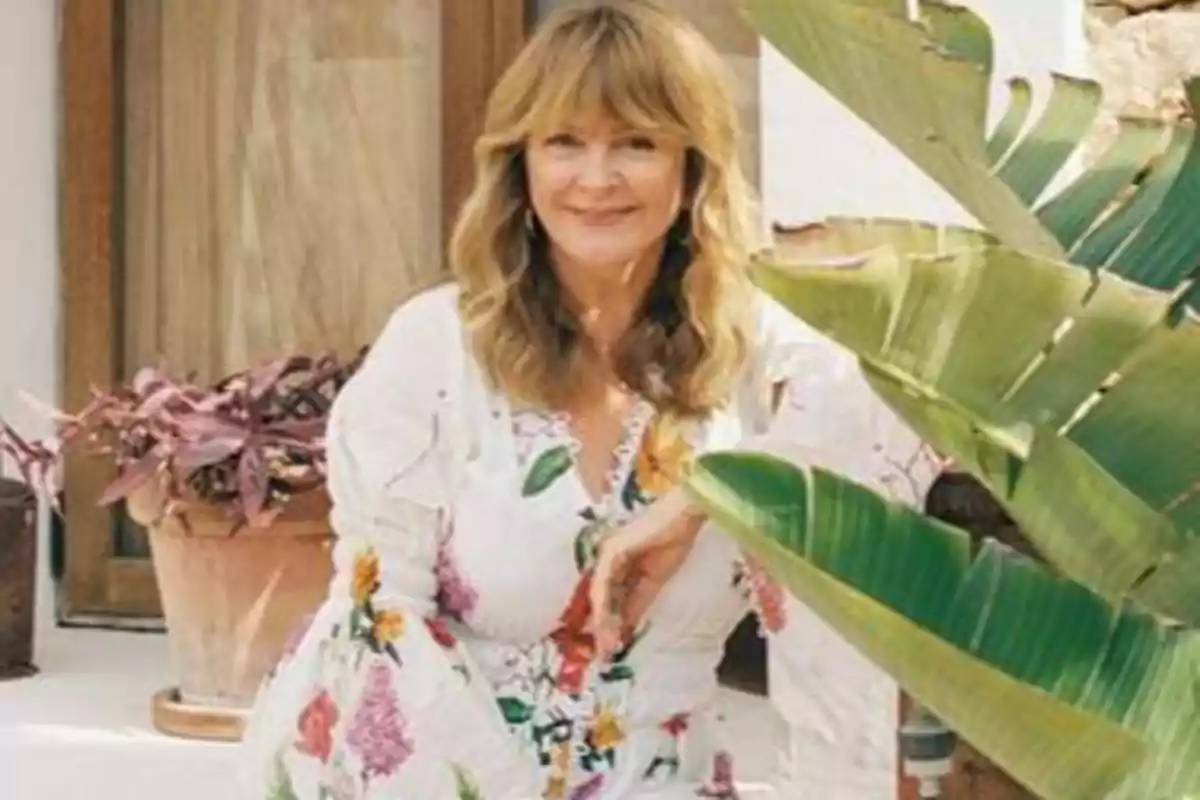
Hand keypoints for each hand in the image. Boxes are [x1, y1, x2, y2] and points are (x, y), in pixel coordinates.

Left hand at [589, 488, 705, 659]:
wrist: (683, 516)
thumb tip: (625, 628)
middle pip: (598, 598)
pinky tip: (607, 625)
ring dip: (601, 622)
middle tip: (603, 655)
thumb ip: (637, 603)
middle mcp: (606, 559)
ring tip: (606, 647)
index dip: (607, 624)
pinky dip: (604, 607)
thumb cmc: (674, 540)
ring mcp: (606, 553)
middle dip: (600, 628)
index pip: (607, 598)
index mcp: (616, 564)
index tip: (609, 648)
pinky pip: (604, 585)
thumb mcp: (653, 582)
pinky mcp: (611, 551)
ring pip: (598, 594)